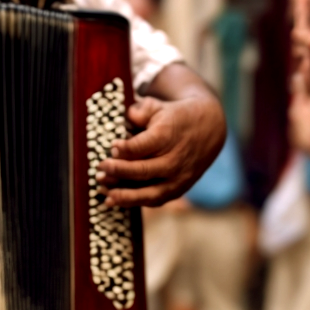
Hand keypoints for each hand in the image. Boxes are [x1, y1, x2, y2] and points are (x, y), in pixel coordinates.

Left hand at [98, 93, 225, 206]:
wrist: (209, 129)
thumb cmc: (175, 117)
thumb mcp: (159, 106)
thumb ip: (140, 111)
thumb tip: (127, 118)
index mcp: (168, 136)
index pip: (143, 147)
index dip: (124, 149)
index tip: (112, 146)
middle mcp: (175, 160)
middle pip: (143, 171)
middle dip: (118, 171)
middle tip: (100, 168)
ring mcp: (178, 178)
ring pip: (150, 193)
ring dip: (125, 196)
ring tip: (104, 194)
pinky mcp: (178, 189)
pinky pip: (155, 200)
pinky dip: (136, 202)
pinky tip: (116, 200)